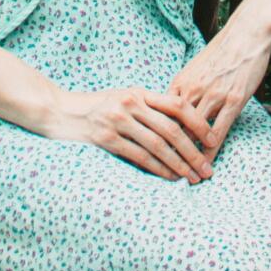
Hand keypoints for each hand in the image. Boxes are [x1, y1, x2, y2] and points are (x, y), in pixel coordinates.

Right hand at [42, 86, 216, 181]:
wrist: (58, 111)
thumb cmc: (95, 107)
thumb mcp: (123, 98)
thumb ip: (148, 107)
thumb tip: (180, 126)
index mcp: (139, 92)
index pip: (177, 105)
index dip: (198, 123)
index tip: (213, 140)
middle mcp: (131, 103)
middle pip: (172, 129)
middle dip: (193, 151)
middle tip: (208, 168)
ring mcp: (118, 120)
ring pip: (158, 145)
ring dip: (179, 164)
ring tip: (193, 178)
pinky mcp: (106, 138)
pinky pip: (139, 157)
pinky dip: (157, 169)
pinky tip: (169, 179)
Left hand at [166, 25, 270, 165]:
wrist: (245, 34)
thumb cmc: (220, 51)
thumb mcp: (195, 68)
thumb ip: (184, 89)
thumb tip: (174, 108)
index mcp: (179, 82)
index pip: (160, 116)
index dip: (155, 137)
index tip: (151, 155)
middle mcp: (192, 90)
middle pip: (173, 127)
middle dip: (169, 152)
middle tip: (166, 174)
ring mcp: (213, 96)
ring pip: (194, 132)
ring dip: (190, 156)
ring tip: (188, 175)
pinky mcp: (233, 100)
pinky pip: (218, 130)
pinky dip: (211, 149)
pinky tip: (208, 161)